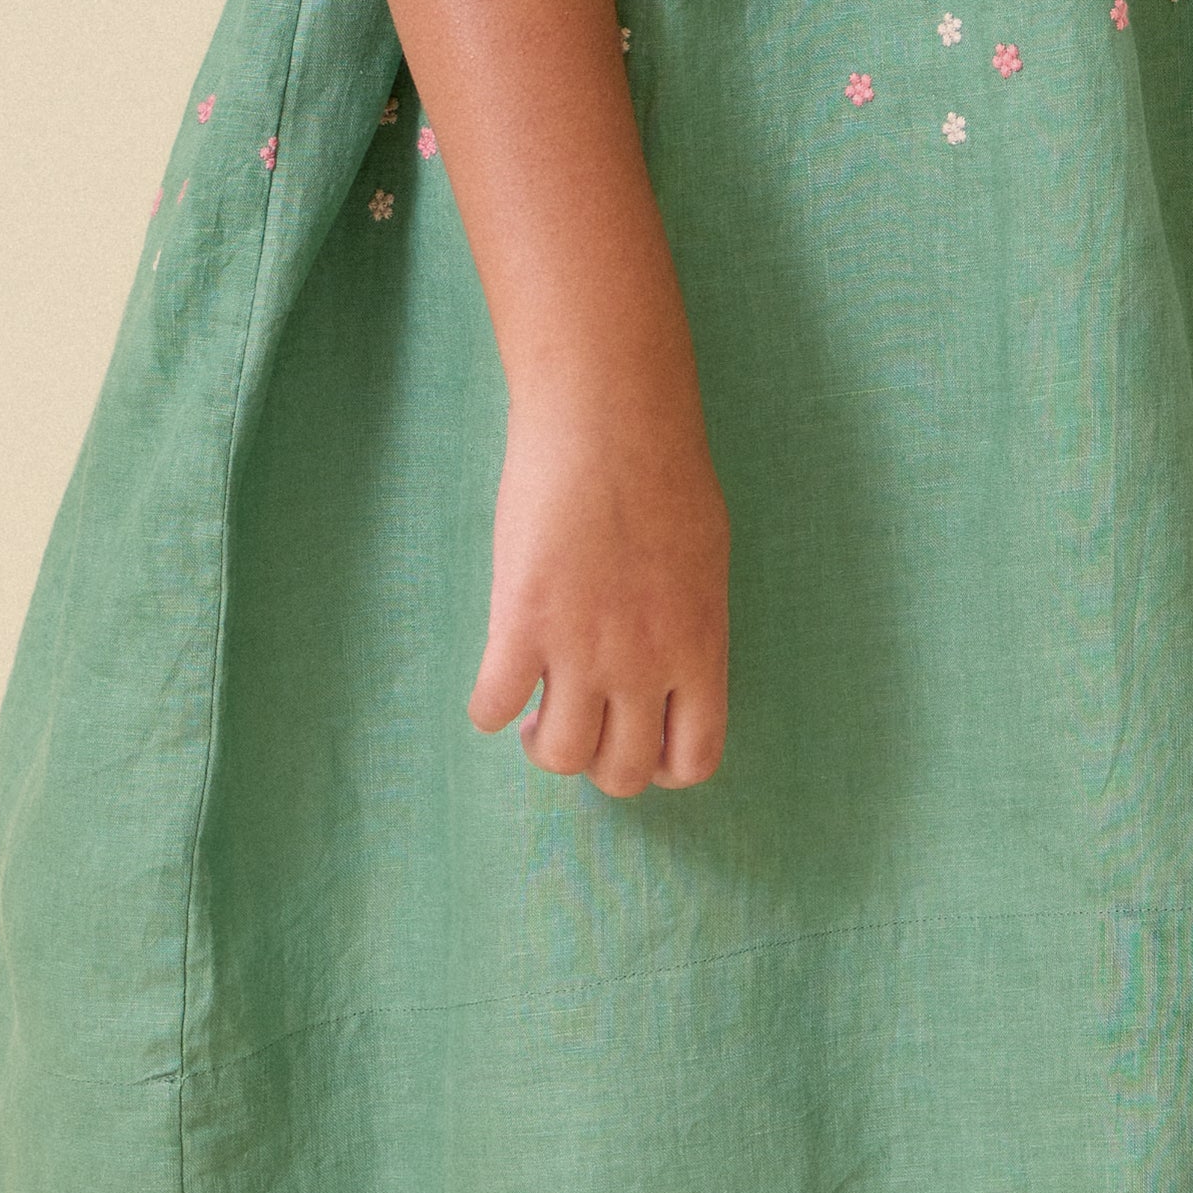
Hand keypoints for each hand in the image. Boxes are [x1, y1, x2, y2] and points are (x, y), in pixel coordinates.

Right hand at [469, 363, 728, 792]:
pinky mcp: (521, 623)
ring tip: (535, 713)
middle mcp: (645, 664)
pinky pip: (493, 706)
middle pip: (624, 771)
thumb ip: (688, 628)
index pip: (695, 760)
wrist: (611, 421)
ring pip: (560, 754)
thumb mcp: (704, 565)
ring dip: (543, 744)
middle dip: (599, 762)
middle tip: (578, 723)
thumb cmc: (665, 476)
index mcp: (699, 649)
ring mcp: (582, 648)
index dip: (661, 766)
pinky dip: (488, 708)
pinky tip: (495, 683)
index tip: (636, 738)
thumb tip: (670, 665)